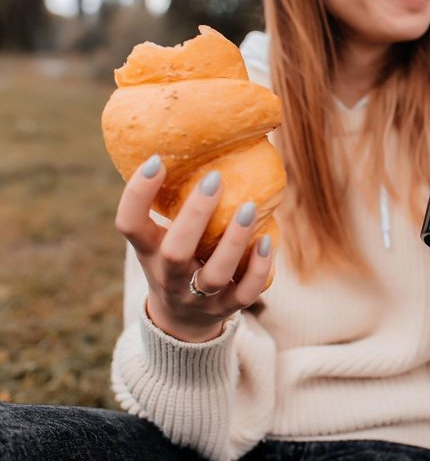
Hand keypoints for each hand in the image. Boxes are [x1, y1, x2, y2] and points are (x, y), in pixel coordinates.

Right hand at [115, 156, 273, 341]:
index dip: (138, 194)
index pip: (130, 224)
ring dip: (233, 240)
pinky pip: (245, 293)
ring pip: (213, 274)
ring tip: (249, 207)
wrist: (181, 321)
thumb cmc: (174, 260)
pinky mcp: (226, 309)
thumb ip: (173, 202)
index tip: (158, 160)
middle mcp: (169, 276)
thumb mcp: (161, 237)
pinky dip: (258, 268)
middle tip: (215, 179)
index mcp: (149, 251)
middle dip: (195, 215)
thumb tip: (205, 140)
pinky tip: (267, 241)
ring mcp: (198, 297)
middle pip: (176, 251)